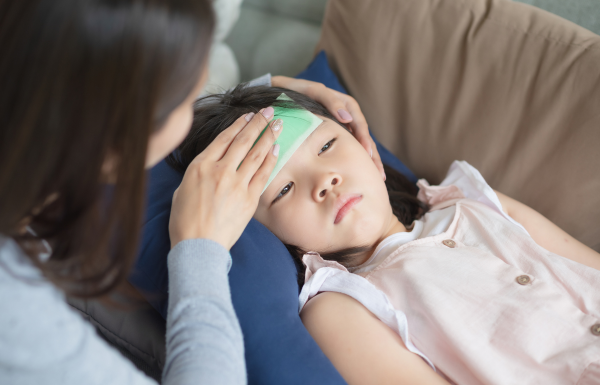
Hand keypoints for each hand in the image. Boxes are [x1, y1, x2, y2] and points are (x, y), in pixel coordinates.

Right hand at [169, 108, 282, 249]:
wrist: (198, 246)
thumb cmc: (184, 221)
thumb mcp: (182, 189)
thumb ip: (199, 172)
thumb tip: (212, 164)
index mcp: (200, 166)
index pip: (224, 138)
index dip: (238, 125)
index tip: (248, 116)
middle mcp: (220, 170)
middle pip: (243, 141)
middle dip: (257, 123)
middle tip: (268, 112)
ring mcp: (237, 184)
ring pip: (256, 154)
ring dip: (268, 136)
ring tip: (277, 124)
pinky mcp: (249, 198)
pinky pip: (263, 174)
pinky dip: (270, 159)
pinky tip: (276, 149)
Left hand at [272, 75, 385, 179]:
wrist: (283, 92)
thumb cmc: (299, 91)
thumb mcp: (314, 92)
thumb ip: (330, 101)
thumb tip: (347, 118)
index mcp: (347, 105)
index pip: (360, 125)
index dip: (364, 140)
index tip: (367, 155)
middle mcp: (349, 116)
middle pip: (365, 138)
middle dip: (373, 157)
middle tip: (379, 175)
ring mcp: (344, 128)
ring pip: (360, 146)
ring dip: (370, 162)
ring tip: (378, 178)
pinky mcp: (338, 136)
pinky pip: (351, 148)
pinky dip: (358, 161)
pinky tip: (362, 174)